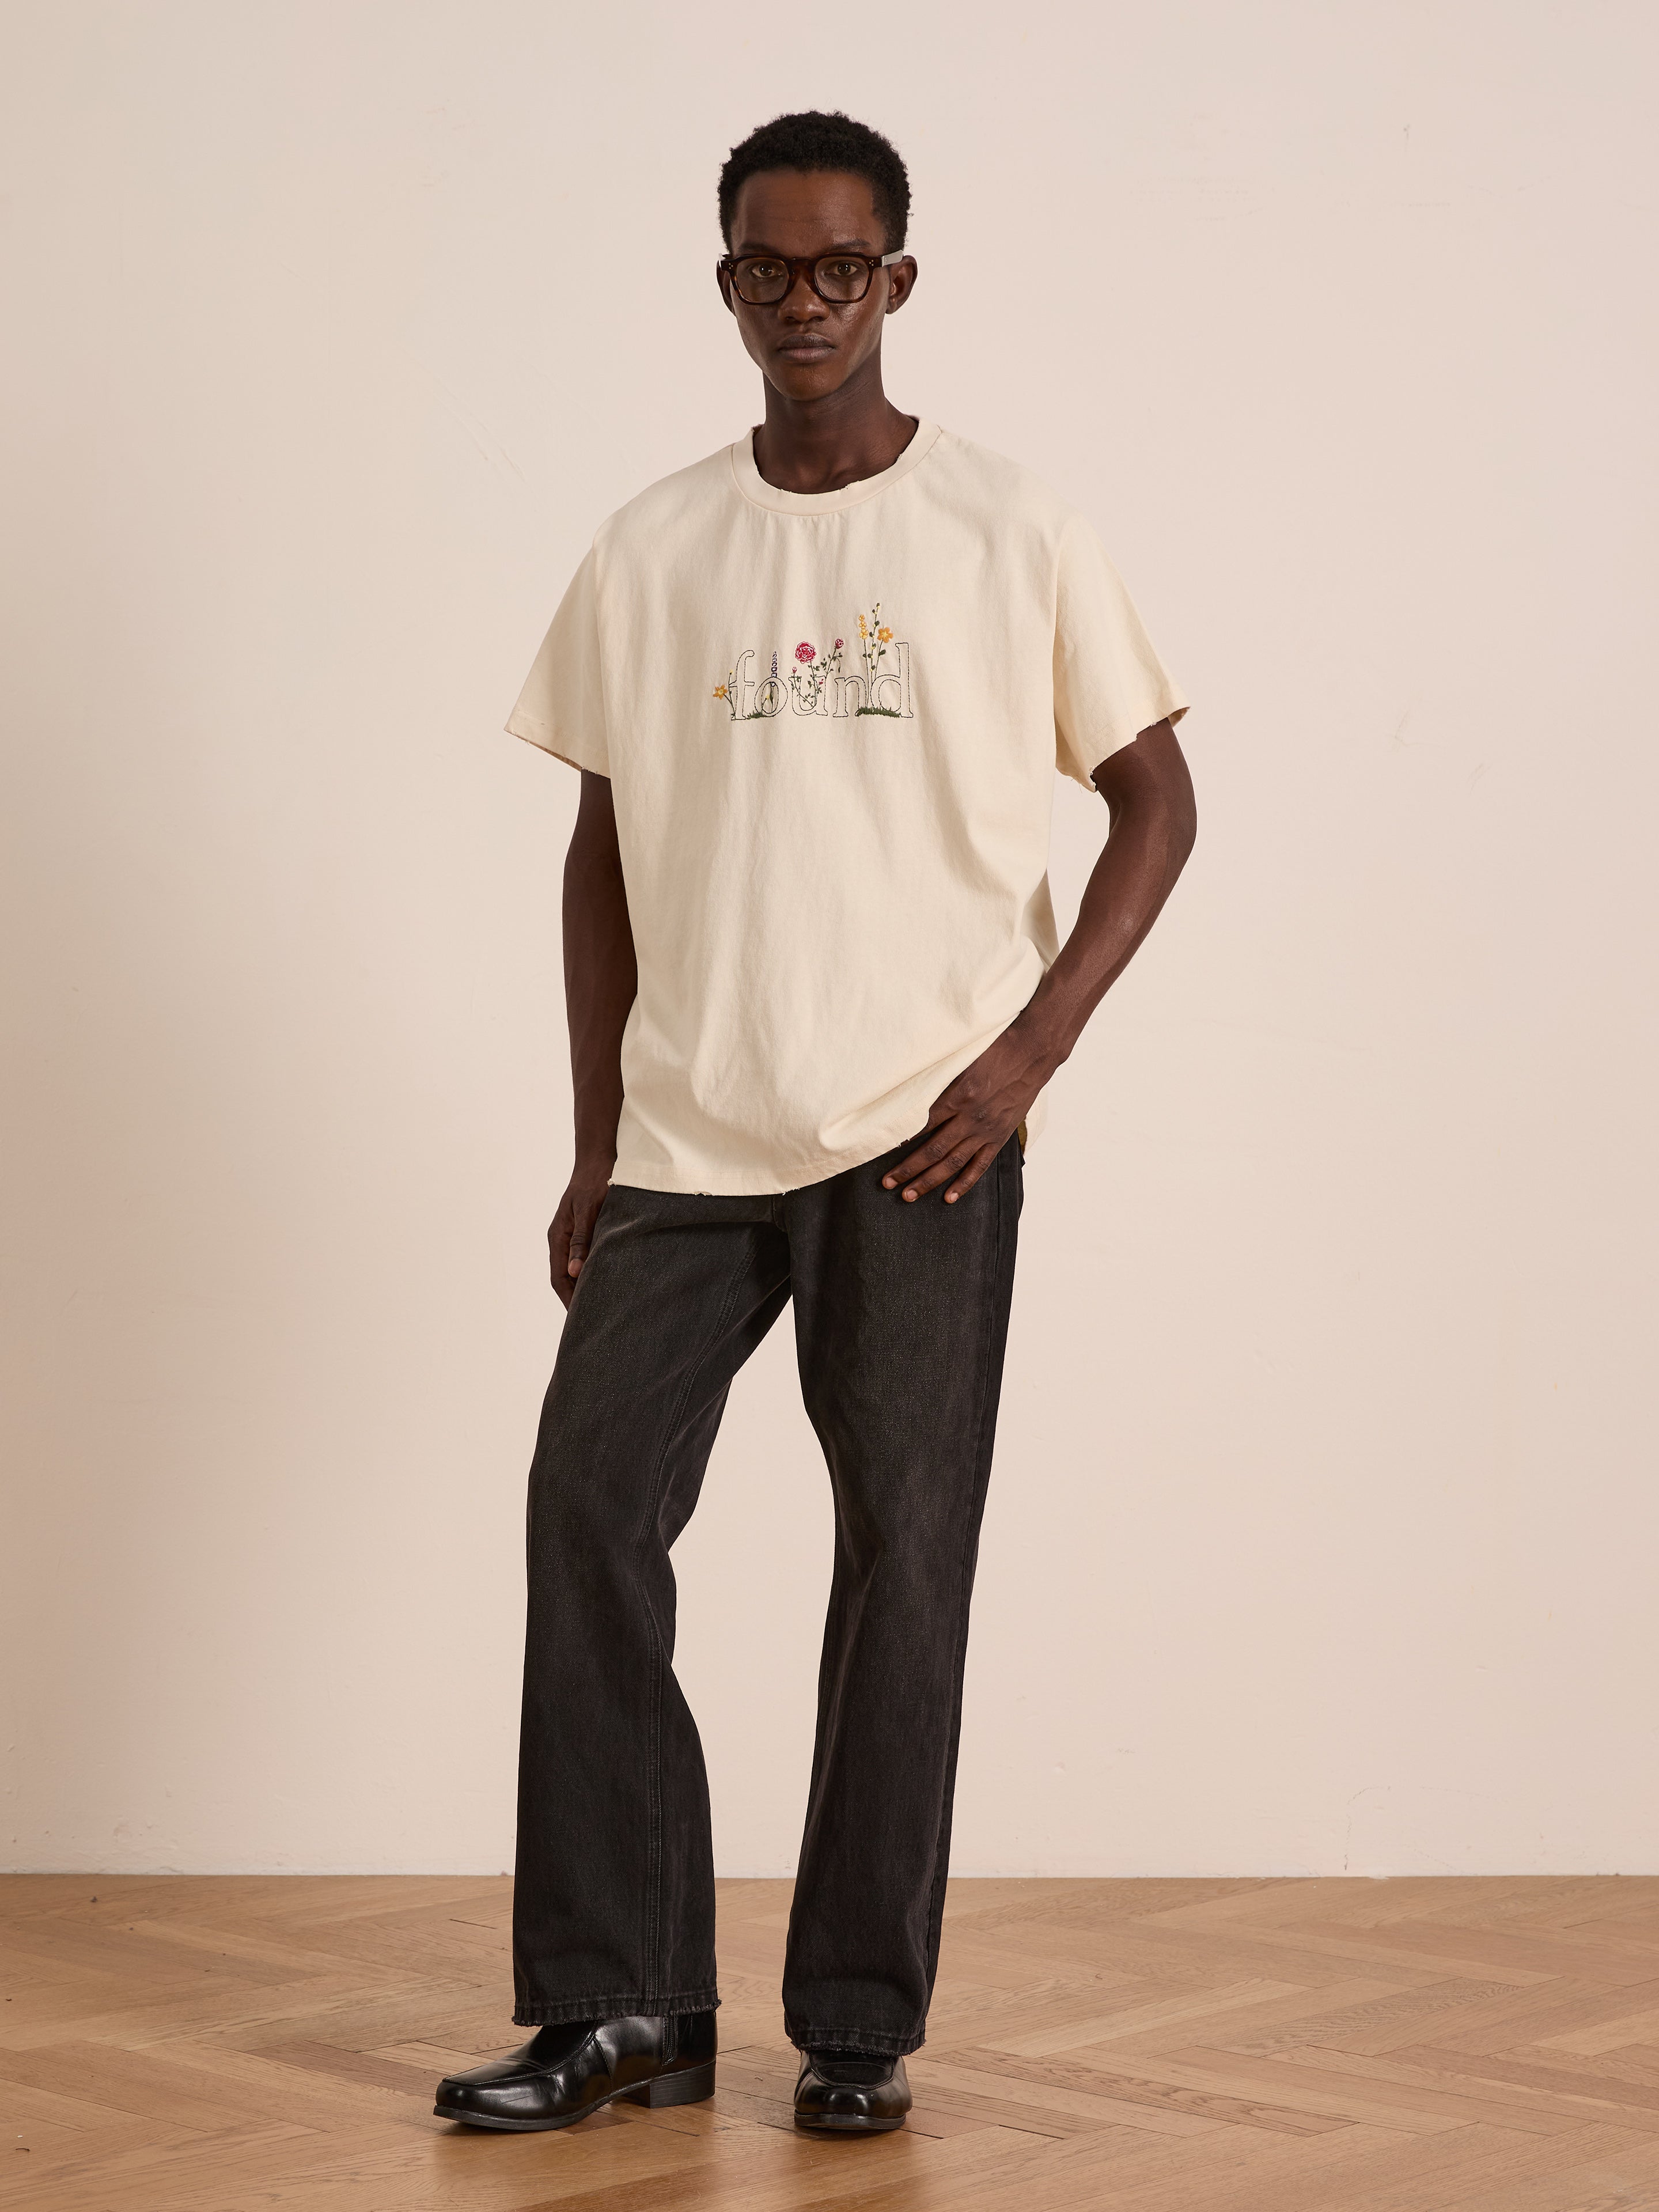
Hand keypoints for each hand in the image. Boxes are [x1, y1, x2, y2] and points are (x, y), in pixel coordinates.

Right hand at [548, 1160, 611, 1307]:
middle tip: (592, 1320)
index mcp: (558, 1237)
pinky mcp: (584, 1231)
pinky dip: (592, 1272)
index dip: (569, 1299)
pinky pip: (584, 1258)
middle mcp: (561, 1239)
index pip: (559, 1278)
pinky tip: (606, 1280)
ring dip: (584, 1287)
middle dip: (575, 1299)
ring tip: (600, 1306)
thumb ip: (582, 1241)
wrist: (598, 1160)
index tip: (580, 1319)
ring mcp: (572, 1235)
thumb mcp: (589, 1211)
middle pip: (565, 1278)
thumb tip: (576, 1272)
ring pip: (575, 1269)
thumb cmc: (595, 1182)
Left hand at [883, 1018, 1059, 1204]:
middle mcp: (971, 1117)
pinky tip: (949, 1197)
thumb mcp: (961, 1058)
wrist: (1032, 1052)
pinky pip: (979, 1165)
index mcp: (958, 1095)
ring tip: (908, 1195)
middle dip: (907, 1169)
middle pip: (932, 1150)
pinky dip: (964, 1183)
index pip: (922, 1124)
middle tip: (887, 1183)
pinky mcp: (1000, 1136)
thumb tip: (910, 1089)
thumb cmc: (994, 1049)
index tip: (881, 1151)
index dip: (900, 1139)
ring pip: (952, 1163)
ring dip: (929, 1181)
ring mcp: (986, 1130)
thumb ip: (937, 1077)